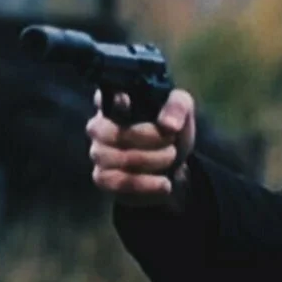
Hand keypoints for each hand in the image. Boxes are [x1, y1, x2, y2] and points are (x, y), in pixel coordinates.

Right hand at [85, 88, 195, 208]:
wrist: (178, 165)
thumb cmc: (172, 131)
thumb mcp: (183, 111)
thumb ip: (177, 107)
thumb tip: (168, 125)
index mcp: (114, 101)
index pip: (101, 98)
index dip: (113, 103)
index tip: (127, 101)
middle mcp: (99, 126)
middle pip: (103, 132)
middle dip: (143, 138)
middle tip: (170, 142)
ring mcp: (98, 153)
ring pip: (109, 158)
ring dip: (147, 160)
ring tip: (171, 158)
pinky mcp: (104, 178)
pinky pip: (114, 182)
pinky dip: (142, 184)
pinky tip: (164, 183)